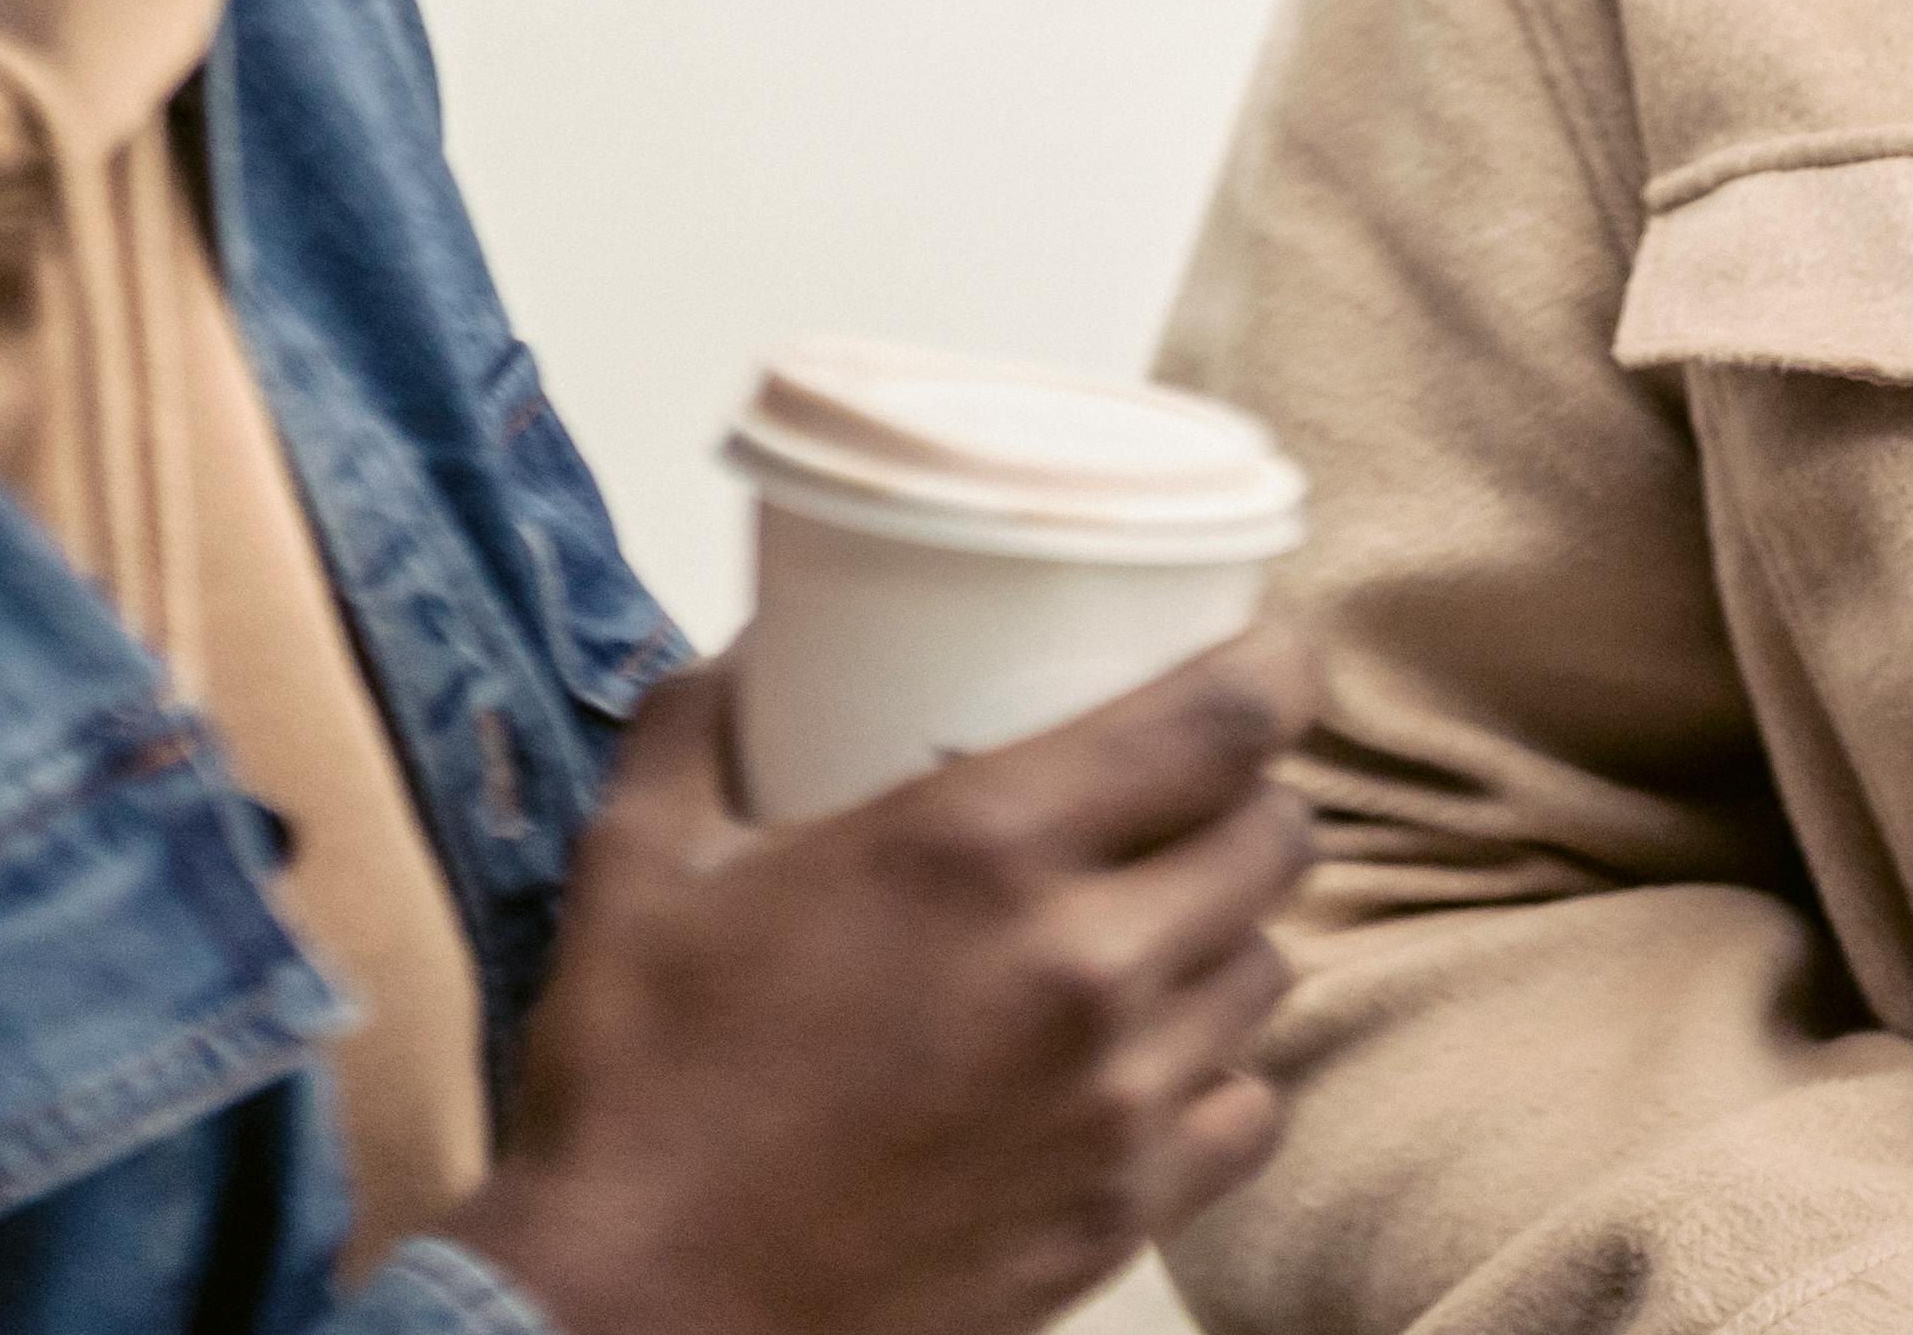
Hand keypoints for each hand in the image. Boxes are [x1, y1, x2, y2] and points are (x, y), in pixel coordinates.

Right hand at [442, 633, 1319, 1334]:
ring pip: (1268, 971)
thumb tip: (750, 646)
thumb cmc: (638, 1089)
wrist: (640, 1319)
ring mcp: (1116, 1102)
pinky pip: (1250, 1111)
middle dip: (1248, 795)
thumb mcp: (640, 865)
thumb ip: (700, 723)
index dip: (1272, 667)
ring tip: (1158, 920)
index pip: (1225, 720)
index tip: (1262, 654)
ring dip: (1229, 929)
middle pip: (1274, 839)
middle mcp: (1084, 965)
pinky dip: (1222, 1072)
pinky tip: (1153, 1057)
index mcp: (980, 846)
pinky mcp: (1121, 1213)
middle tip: (1188, 790)